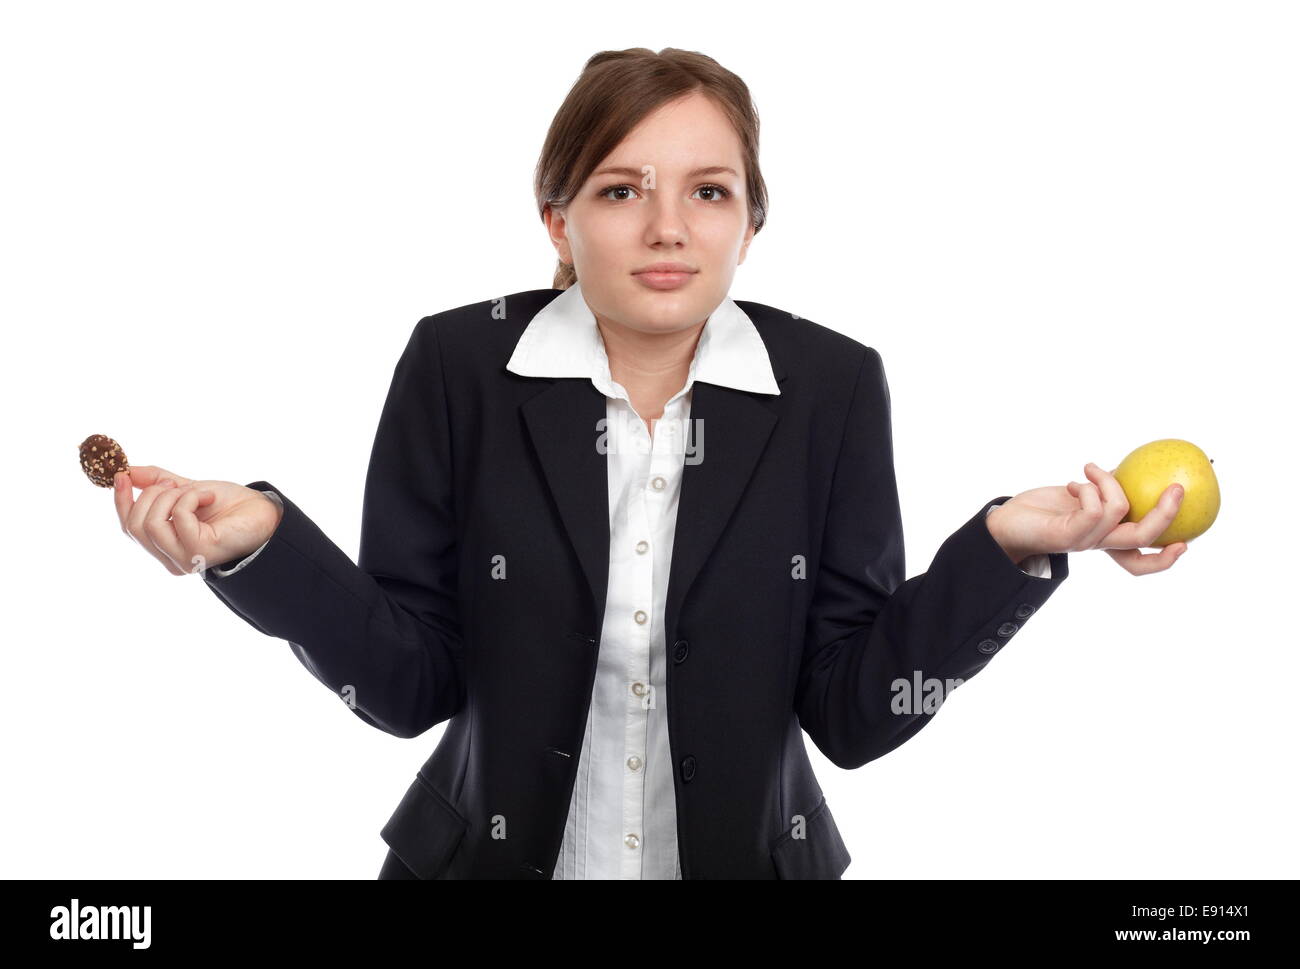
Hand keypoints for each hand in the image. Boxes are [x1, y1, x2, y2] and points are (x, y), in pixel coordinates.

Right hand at [113, 465, 282, 575]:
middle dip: (151, 495)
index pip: (129, 529)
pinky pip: (178, 517)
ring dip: (171, 496)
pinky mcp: (199, 553)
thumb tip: (126, 471)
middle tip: (176, 483)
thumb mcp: (186, 489)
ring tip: (195, 491)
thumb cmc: (229, 505)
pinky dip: (190, 497)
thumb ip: (157, 483)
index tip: (120, 475)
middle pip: (135, 526)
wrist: (263, 512)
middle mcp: (171, 560)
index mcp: (164, 548)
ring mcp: (184, 560)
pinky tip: (208, 497)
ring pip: (150, 524)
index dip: (121, 501)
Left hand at [986, 462, 1187, 575]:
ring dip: (1107, 480)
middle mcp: (1097, 544)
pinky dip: (1090, 487)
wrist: (1006, 522)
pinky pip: (1095, 507)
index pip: (1139, 561)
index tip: (1186, 543)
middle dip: (1165, 514)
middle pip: (1142, 539)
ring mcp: (1083, 541)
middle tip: (1177, 487)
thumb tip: (1135, 470)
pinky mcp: (1067, 534)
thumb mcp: (1083, 497)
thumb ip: (1108, 491)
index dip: (1165, 559)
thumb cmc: (1044, 508)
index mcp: (1105, 540)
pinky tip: (1074, 483)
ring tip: (1088, 469)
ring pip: (1119, 510)